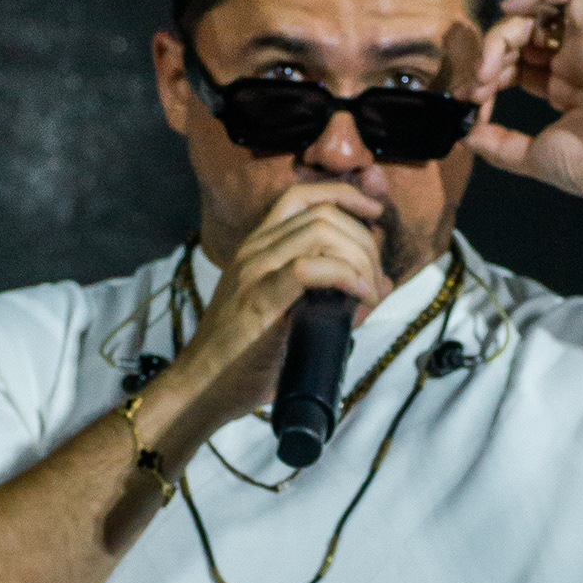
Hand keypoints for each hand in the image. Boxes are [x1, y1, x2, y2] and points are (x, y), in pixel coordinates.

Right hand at [139, 182, 390, 456]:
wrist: (204, 386)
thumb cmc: (247, 358)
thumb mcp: (288, 312)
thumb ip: (326, 295)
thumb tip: (379, 286)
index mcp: (258, 247)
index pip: (302, 197)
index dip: (345, 196)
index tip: (374, 215)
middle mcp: (255, 250)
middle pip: (323, 214)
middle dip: (365, 241)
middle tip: (378, 281)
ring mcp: (254, 271)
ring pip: (321, 232)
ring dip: (360, 258)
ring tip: (371, 294)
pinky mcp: (259, 299)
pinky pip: (309, 269)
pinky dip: (346, 276)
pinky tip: (360, 296)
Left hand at [470, 0, 582, 216]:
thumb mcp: (534, 157)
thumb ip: (500, 145)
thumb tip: (466, 135)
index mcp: (562, 87)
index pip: (514, 64)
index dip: (486, 75)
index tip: (467, 101)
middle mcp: (572, 62)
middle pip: (519, 37)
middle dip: (488, 57)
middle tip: (474, 87)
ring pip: (536, 13)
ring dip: (502, 34)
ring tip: (487, 69)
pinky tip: (511, 8)